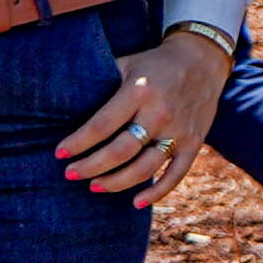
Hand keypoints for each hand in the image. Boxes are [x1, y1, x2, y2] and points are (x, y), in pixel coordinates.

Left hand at [58, 27, 232, 197]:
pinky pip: (175, 175)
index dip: (78, 142)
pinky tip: (136, 203)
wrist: (202, 60)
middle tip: (70, 174)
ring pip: (144, 168)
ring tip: (94, 186)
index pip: (102, 125)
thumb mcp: (127, 63)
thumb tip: (63, 101)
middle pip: (120, 151)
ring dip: (116, 182)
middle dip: (91, 166)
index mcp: (139, 91)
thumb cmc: (155, 64)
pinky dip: (157, 192)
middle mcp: (160, 113)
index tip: (60, 153)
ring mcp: (179, 130)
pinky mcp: (194, 143)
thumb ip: (102, 82)